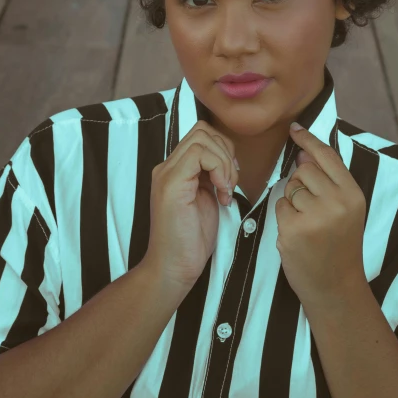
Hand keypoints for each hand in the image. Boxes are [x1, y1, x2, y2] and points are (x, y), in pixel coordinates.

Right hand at [144, 120, 239, 289]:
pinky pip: (199, 154)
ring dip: (224, 161)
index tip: (231, 178)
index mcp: (176, 170)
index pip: (201, 135)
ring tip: (225, 190)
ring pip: (202, 138)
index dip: (223, 149)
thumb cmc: (191, 239)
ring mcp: (167, 173)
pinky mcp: (171, 183)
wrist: (173, 267)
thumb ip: (211, 177)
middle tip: (230, 183)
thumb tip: (228, 160)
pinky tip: (221, 193)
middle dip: (226, 152)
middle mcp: (167, 167)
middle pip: (202, 130)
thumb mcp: (207, 199)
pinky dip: (219, 168)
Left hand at [275, 123, 366, 309]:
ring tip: (307, 224)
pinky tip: (297, 234)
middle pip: (303, 170)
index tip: (294, 128)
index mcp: (353, 194)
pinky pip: (279, 207)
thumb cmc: (339, 245)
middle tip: (310, 207)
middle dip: (300, 183)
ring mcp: (315, 217)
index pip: (327, 156)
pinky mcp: (293, 230)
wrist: (336, 286)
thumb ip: (329, 181)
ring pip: (289, 188)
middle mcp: (337, 203)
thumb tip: (305, 151)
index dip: (309, 139)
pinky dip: (284, 218)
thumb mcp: (346, 210)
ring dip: (292, 202)